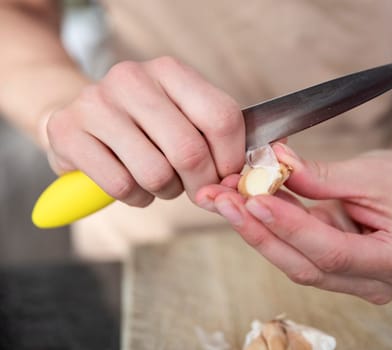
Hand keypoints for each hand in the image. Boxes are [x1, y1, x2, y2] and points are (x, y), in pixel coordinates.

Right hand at [45, 57, 244, 205]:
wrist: (82, 118)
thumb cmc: (144, 125)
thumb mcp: (182, 117)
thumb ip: (213, 139)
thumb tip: (237, 179)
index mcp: (170, 71)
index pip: (222, 117)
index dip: (231, 159)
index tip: (226, 176)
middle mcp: (132, 79)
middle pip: (189, 151)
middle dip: (199, 184)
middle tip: (194, 189)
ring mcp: (97, 102)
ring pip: (155, 174)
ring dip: (165, 191)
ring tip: (159, 182)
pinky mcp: (68, 130)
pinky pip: (121, 185)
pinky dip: (135, 197)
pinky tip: (132, 185)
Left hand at [196, 143, 391, 303]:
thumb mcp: (367, 173)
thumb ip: (318, 176)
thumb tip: (272, 165)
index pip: (333, 253)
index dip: (290, 228)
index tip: (256, 199)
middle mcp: (375, 281)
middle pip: (305, 265)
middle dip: (259, 231)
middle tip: (223, 200)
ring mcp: (353, 279)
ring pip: (293, 260)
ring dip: (256, 228)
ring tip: (225, 197)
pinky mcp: (334, 267)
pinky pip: (295, 249)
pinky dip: (269, 225)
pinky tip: (243, 202)